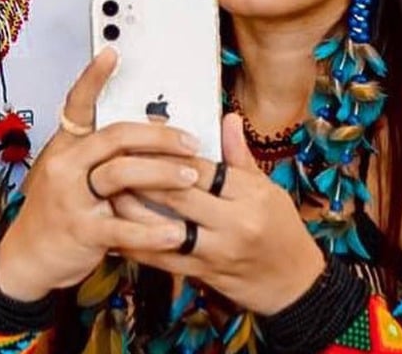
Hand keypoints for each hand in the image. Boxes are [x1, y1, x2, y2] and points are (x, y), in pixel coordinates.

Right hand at [0, 48, 201, 300]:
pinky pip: (123, 228)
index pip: (77, 104)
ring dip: (163, 174)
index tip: (112, 53)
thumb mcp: (70, 172)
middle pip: (115, 137)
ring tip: (191, 176)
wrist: (27, 257)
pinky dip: (152, 230)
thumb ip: (100, 152)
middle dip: (158, 137)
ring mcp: (72, 198)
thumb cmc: (56, 211)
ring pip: (121, 174)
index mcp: (66, 146)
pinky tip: (175, 231)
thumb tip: (151, 127)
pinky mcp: (82, 231)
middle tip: (189, 141)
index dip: (94, 77)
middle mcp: (66, 166)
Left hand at [113, 113, 324, 315]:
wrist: (294, 283)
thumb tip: (227, 118)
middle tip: (114, 159)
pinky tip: (116, 233)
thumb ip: (240, 156)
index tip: (143, 139)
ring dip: (133, 210)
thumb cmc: (281, 229)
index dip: (169, 153)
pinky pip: (164, 259)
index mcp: (251, 195)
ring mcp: (218, 251)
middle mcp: (234, 222)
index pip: (203, 167)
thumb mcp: (268, 189)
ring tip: (108, 192)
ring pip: (166, 227)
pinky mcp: (204, 274)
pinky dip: (138, 246)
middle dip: (143, 176)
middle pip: (179, 194)